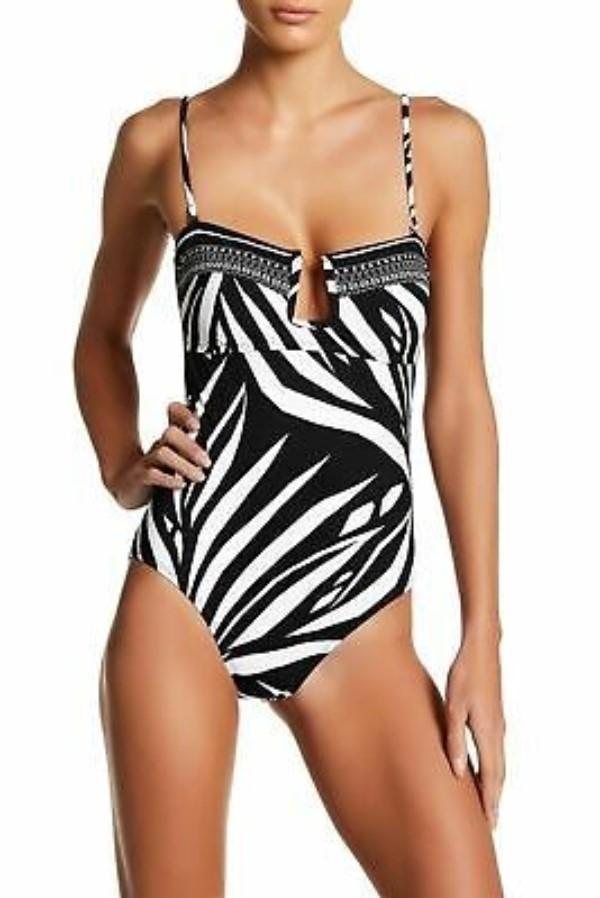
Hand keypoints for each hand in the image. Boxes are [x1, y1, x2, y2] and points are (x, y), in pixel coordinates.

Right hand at [107, 401, 211, 508]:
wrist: (128, 485)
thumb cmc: (160, 469)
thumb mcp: (178, 455)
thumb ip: (193, 445)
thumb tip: (210, 441)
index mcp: (170, 437)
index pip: (174, 413)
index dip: (184, 414)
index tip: (196, 427)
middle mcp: (158, 444)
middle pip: (171, 434)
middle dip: (191, 447)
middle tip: (207, 462)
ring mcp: (147, 460)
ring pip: (163, 454)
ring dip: (184, 466)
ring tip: (199, 477)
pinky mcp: (139, 477)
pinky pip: (151, 474)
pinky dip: (168, 479)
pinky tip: (180, 485)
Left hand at [444, 632, 505, 829]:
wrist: (482, 648)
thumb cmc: (465, 674)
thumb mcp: (453, 706)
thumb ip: (453, 739)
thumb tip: (456, 771)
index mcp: (488, 732)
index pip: (491, 776)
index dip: (489, 800)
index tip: (489, 823)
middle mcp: (497, 732)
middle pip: (498, 773)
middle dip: (493, 798)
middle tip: (489, 823)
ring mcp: (498, 724)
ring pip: (498, 762)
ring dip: (493, 784)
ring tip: (486, 802)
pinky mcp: (494, 716)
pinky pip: (495, 750)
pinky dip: (491, 767)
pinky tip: (481, 768)